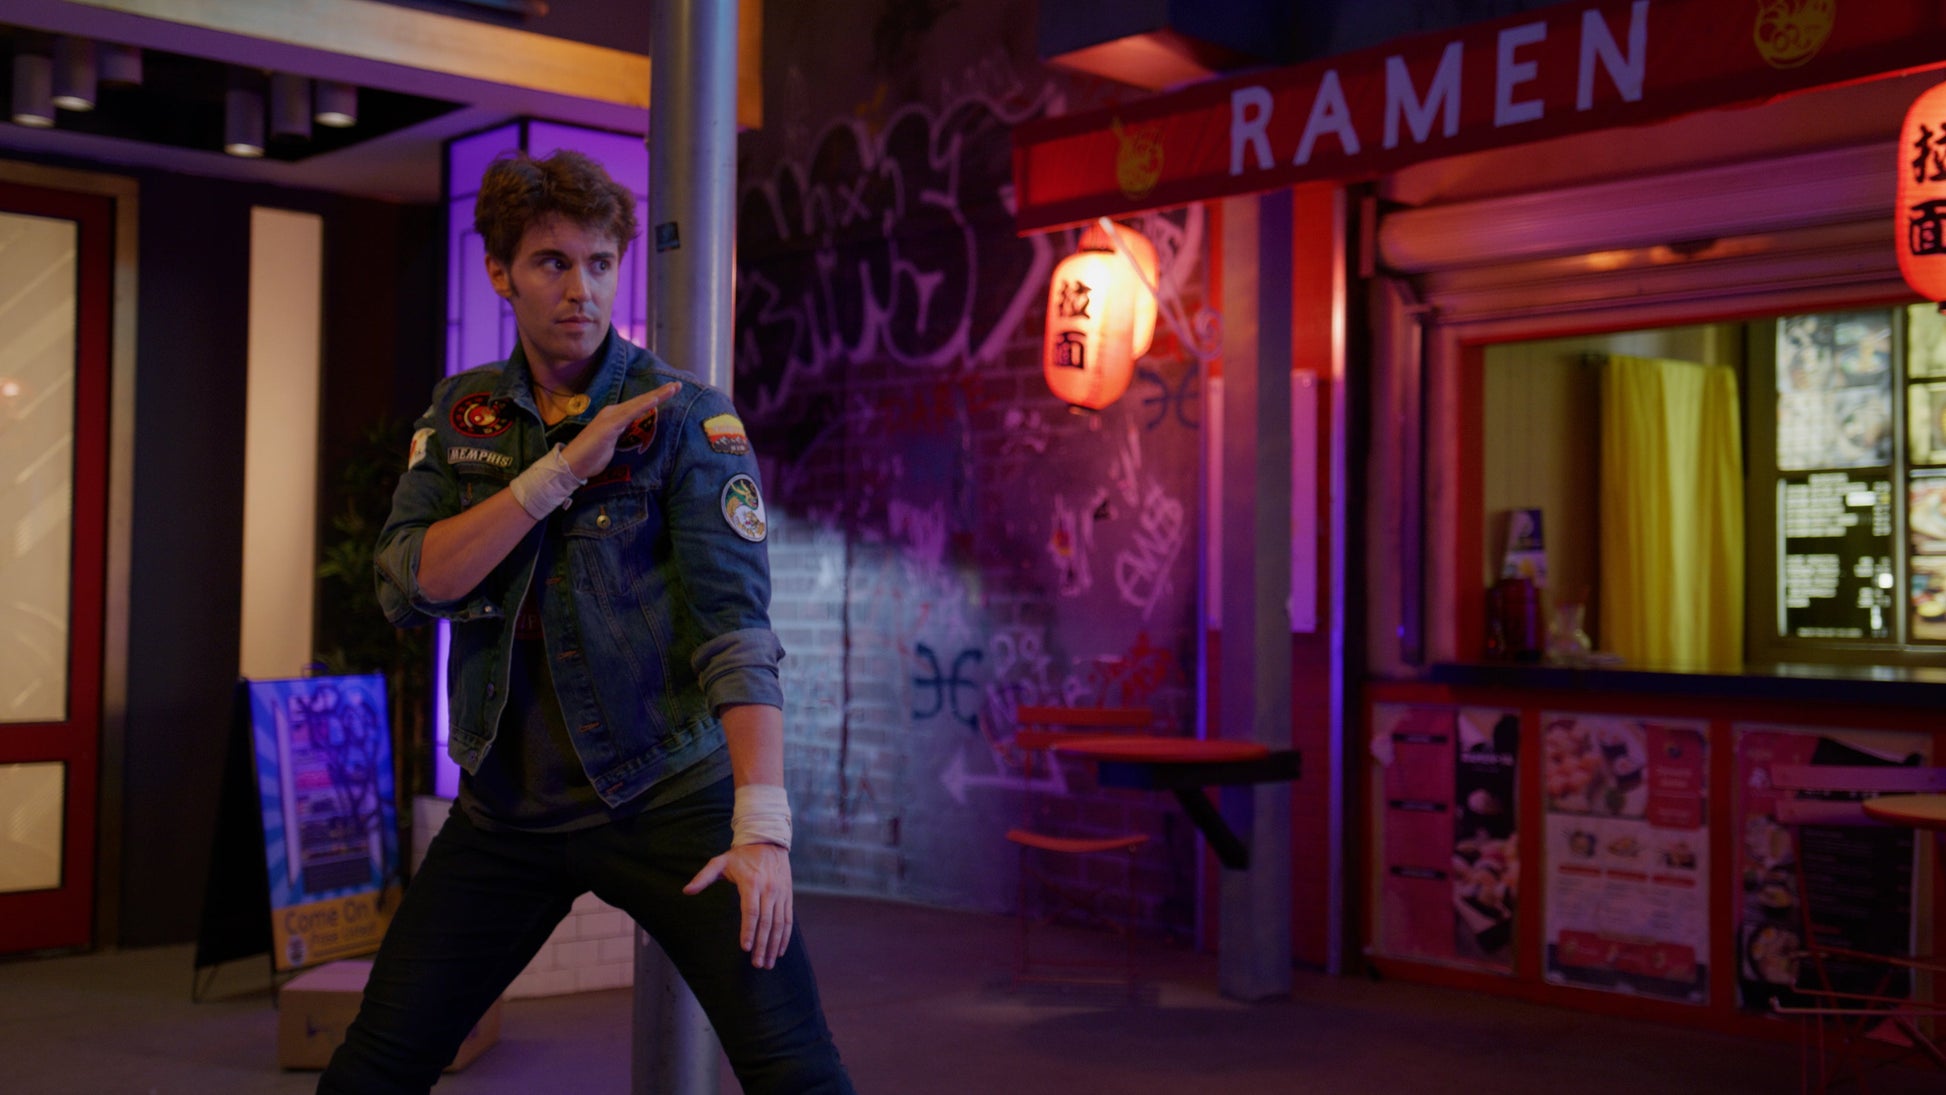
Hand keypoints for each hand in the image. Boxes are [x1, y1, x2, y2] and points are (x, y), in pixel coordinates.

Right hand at [562, 381, 680, 478]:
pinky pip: (630, 413)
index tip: (671, 392)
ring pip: (638, 403)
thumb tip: (633, 436)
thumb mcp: (613, 444)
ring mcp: (610, 417)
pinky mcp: (609, 426)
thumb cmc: (591, 457)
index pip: (638, 406)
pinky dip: (643, 405)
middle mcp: (612, 413)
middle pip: (641, 401)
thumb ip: (623, 436)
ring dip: (656, 395)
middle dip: (661, 393)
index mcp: (614, 417)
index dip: (655, 398)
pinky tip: (655, 399)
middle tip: (678, 385)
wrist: (571, 464)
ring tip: (673, 388)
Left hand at [682, 843, 792, 968]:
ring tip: (768, 963)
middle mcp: (769, 889)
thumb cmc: (741, 856)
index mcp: (752, 883)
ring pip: (779, 924)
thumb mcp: (720, 862)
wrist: (768, 841)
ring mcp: (780, 894)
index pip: (751, 911)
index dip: (748, 930)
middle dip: (762, 945)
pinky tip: (780, 950)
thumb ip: (703, 877)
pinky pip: (788, 919)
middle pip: (766, 922)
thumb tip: (686, 890)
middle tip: (757, 964)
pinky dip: (785, 936)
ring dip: (774, 945)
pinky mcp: (788, 896)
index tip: (745, 948)